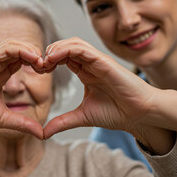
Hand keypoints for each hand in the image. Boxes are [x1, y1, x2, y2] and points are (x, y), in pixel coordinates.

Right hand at [0, 39, 44, 138]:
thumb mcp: (3, 119)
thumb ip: (22, 123)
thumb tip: (42, 133)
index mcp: (1, 76)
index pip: (23, 61)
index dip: (38, 64)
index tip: (48, 73)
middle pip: (21, 50)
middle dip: (37, 55)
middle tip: (48, 66)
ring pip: (14, 45)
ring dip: (31, 50)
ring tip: (42, 62)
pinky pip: (5, 49)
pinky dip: (21, 50)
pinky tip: (33, 58)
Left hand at [42, 38, 157, 138]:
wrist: (139, 115)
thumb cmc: (117, 112)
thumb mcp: (82, 117)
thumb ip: (63, 122)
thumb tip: (43, 133)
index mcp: (85, 72)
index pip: (62, 57)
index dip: (48, 61)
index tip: (37, 72)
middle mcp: (91, 63)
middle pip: (65, 46)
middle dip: (49, 52)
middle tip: (38, 65)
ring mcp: (98, 61)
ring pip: (73, 43)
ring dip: (56, 48)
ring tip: (44, 60)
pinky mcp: (104, 61)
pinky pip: (83, 49)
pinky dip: (66, 49)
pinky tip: (53, 58)